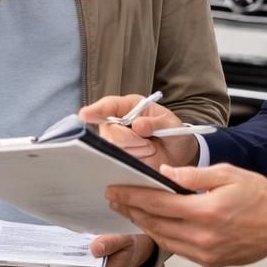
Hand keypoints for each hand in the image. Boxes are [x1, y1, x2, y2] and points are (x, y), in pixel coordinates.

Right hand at [79, 94, 199, 169]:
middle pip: (109, 131)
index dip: (96, 110)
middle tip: (149, 142)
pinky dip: (133, 160)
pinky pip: (117, 160)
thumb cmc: (174, 133)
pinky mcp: (119, 157)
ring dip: (135, 150)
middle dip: (130, 138)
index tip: (85, 115)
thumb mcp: (171, 124)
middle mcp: (119, 122)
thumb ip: (156, 123)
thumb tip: (137, 125)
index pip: (109, 106)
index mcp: (130, 106)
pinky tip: (144, 156)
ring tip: (150, 148)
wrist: (180, 155)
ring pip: (113, 147)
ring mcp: (117, 141)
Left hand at [105, 163, 266, 266]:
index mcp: (205, 211)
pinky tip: (154, 225)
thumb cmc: (259, 194)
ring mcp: (206, 253)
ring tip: (128, 211)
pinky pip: (178, 249)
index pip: (157, 204)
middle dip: (131, 210)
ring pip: (163, 239)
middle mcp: (202, 236)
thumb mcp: (227, 174)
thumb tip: (163, 174)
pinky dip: (162, 236)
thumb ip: (193, 175)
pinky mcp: (210, 262)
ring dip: (143, 225)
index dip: (132, 196)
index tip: (114, 189)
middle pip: (155, 224)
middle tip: (113, 199)